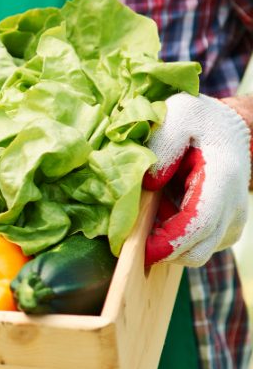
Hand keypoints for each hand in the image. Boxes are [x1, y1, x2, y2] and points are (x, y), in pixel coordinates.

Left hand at [143, 93, 250, 266]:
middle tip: (134, 230)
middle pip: (196, 251)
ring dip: (168, 243)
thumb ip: (163, 144)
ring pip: (196, 253)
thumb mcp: (179, 115)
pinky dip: (177, 239)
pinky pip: (198, 247)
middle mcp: (233, 207)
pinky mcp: (226, 229)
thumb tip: (149, 183)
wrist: (228, 128)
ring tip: (153, 211)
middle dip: (161, 250)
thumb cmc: (199, 121)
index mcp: (222, 179)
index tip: (138, 248)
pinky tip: (165, 212)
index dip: (167, 242)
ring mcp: (232, 221)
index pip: (197, 224)